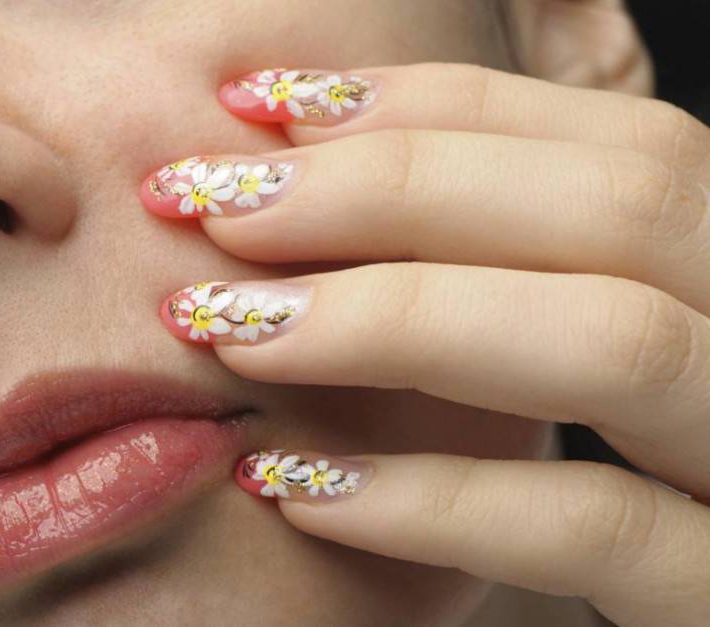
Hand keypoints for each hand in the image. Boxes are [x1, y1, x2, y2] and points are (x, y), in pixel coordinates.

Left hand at [139, 64, 709, 625]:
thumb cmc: (623, 477)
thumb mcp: (581, 340)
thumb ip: (511, 263)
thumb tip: (317, 169)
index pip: (609, 137)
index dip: (429, 102)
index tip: (263, 107)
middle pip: (615, 205)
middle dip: (389, 187)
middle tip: (219, 208)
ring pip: (612, 341)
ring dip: (389, 321)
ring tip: (231, 329)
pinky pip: (592, 530)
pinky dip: (431, 498)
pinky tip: (294, 484)